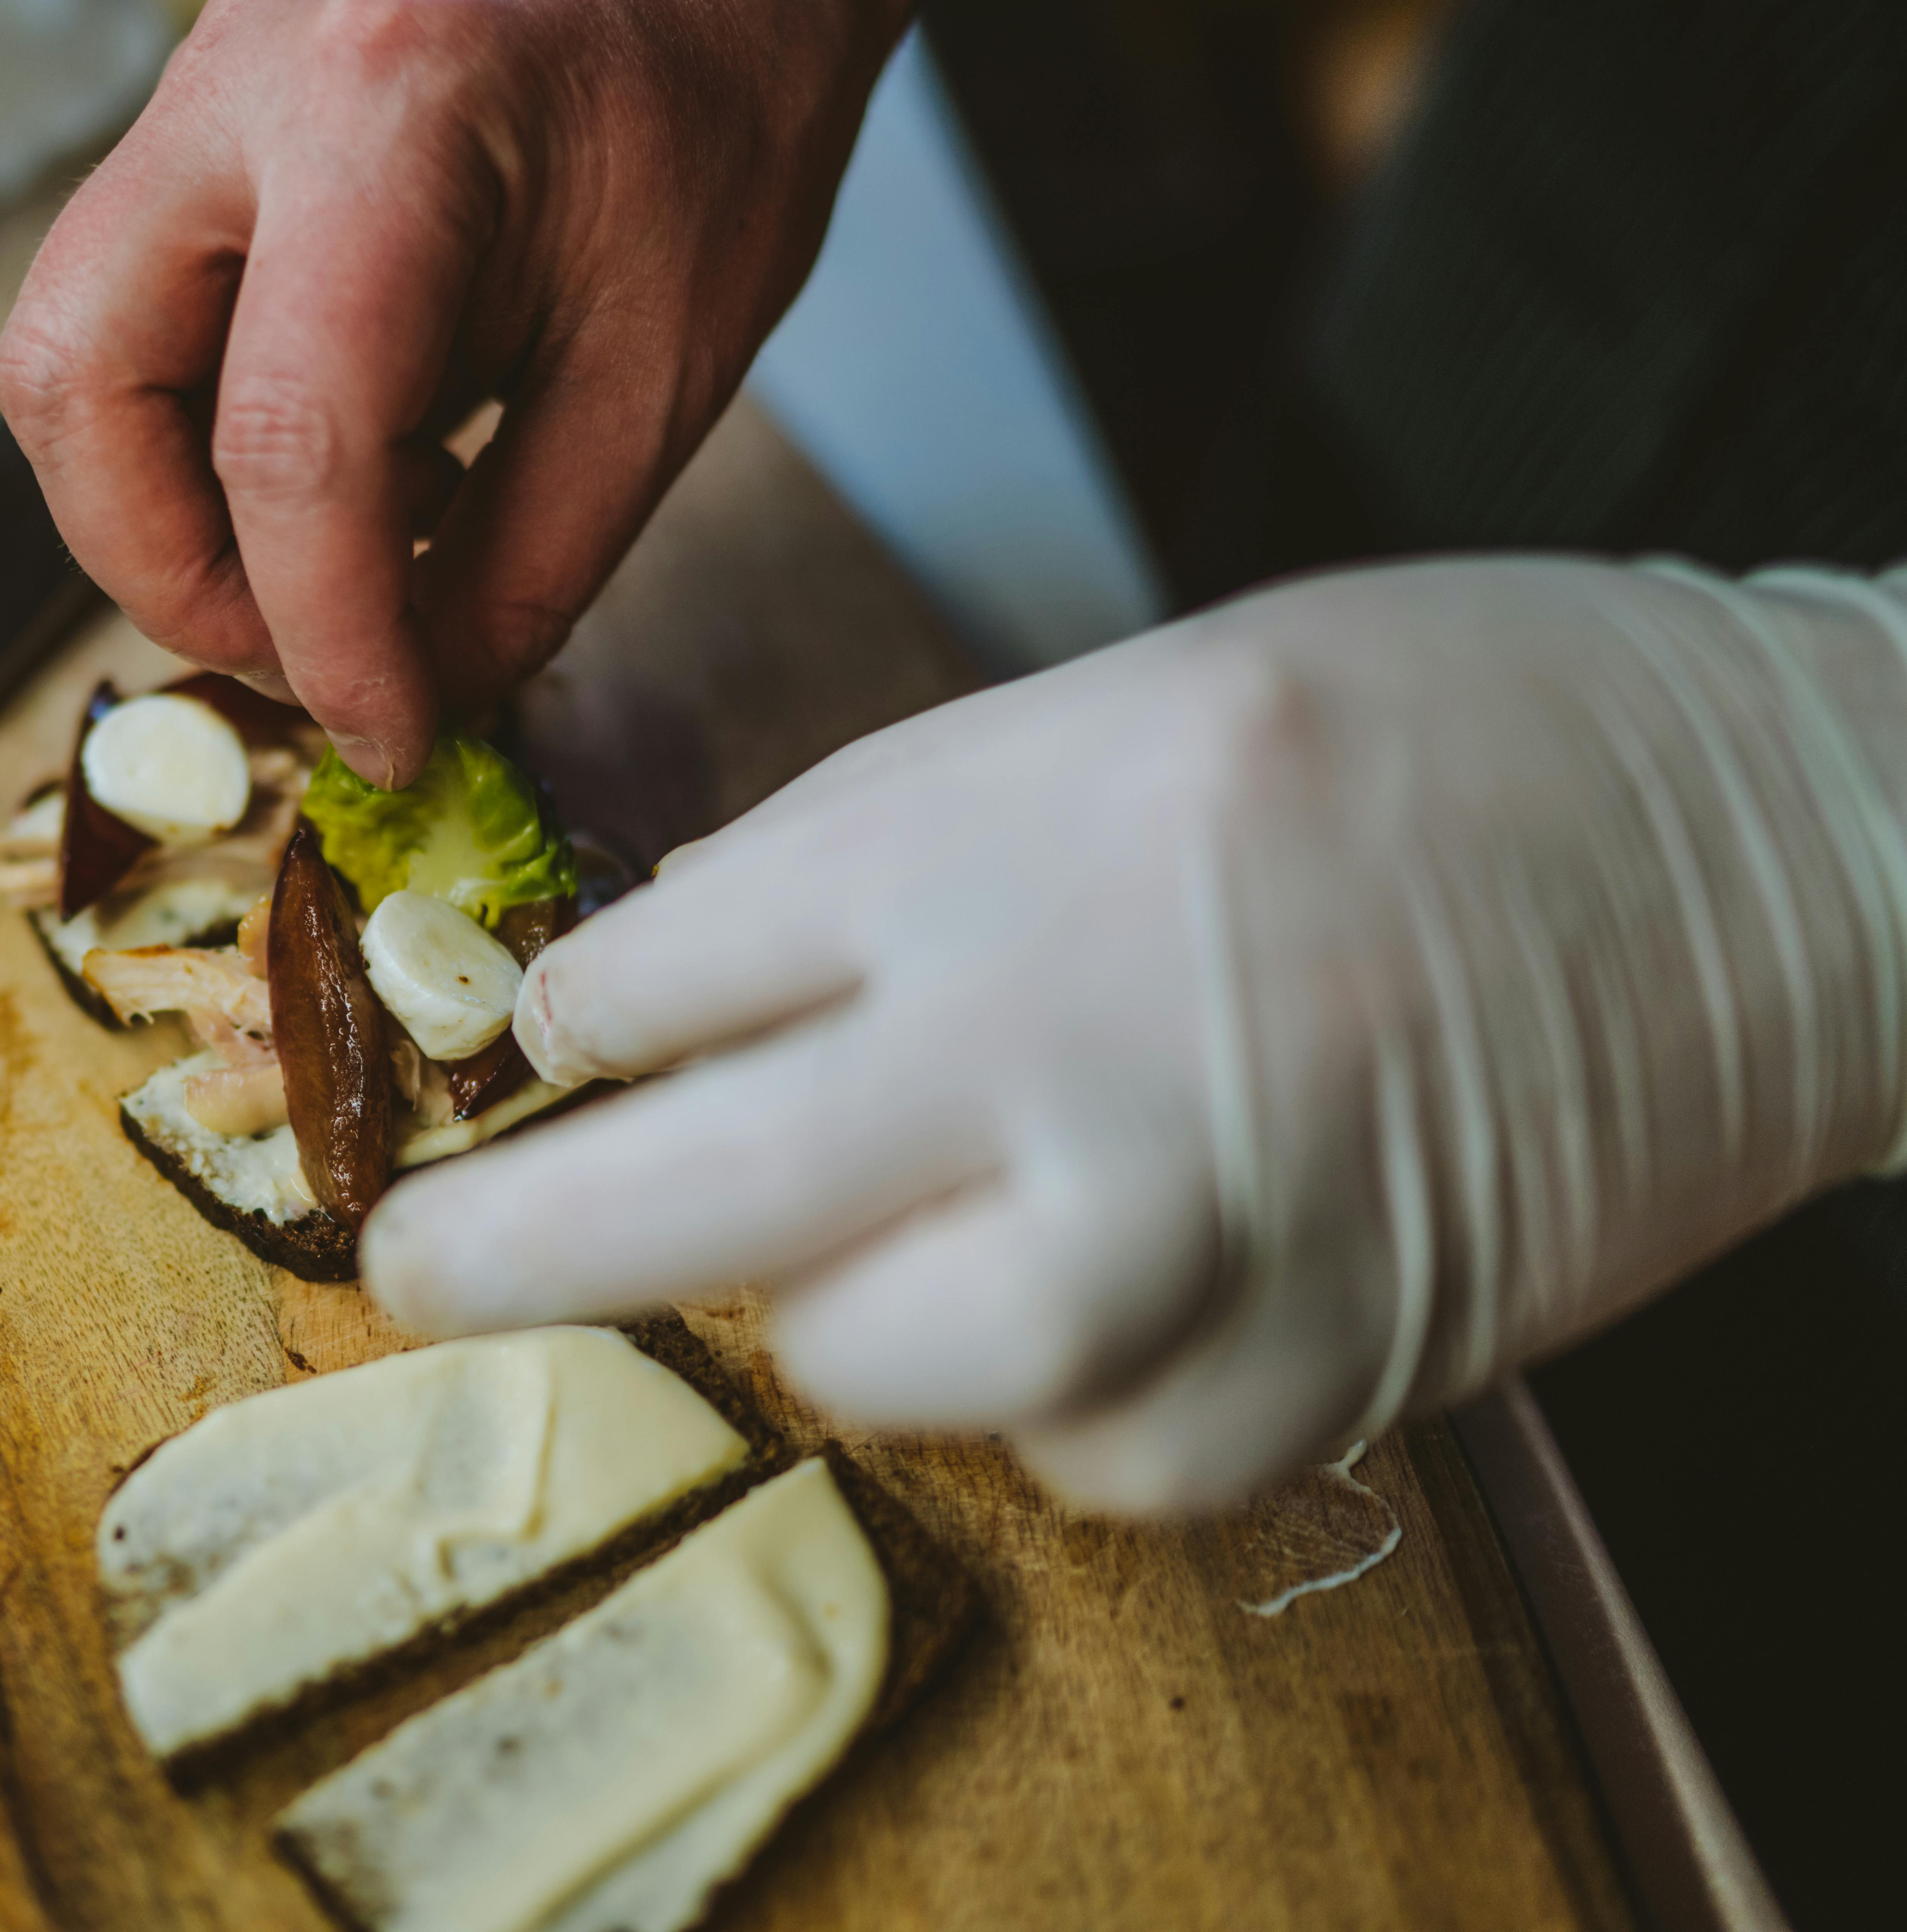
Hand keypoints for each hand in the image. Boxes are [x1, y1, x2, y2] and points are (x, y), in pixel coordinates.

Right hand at [0, 0, 954, 785]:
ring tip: (340, 561)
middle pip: (79, 385)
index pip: (287, 439)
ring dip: (167, 515)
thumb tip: (416, 706)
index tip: (390, 733)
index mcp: (388, 114)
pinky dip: (202, 443)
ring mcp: (198, 89)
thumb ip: (522, 569)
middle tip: (306, 658)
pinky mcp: (194, 129)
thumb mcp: (659, 381)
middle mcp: (245, 82)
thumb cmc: (720, 124)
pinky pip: (129, 322)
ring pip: (69, 361)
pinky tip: (350, 467)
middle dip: (169, 574)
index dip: (325, 633)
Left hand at [362, 557, 1906, 1509]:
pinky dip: (1054, 1392)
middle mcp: (1080, 1048)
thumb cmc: (1421, 734)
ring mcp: (1204, 1233)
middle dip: (513, 1254)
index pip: (667, 979)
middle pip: (696, 1203)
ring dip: (839, 1320)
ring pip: (884, 1368)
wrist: (1753, 834)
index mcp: (1015, 842)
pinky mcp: (1322, 1369)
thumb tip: (660, 989)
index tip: (537, 1061)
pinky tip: (1108, 1283)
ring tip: (896, 1232)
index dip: (571, 1031)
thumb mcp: (1106, 710)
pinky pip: (1086, 1453)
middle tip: (410, 1280)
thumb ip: (873, 860)